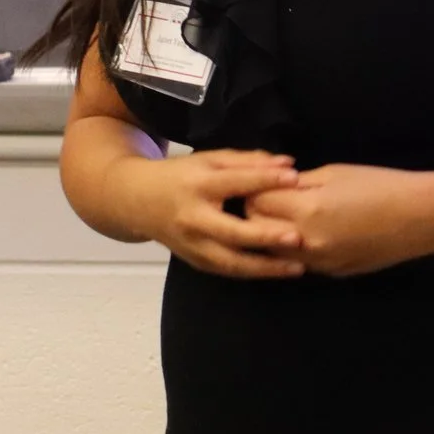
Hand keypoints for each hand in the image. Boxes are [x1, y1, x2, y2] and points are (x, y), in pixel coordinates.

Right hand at [114, 149, 305, 278]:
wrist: (136, 201)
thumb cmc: (179, 176)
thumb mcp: (208, 160)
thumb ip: (247, 161)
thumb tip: (287, 164)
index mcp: (197, 185)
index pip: (235, 183)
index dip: (265, 180)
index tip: (295, 178)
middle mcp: (193, 218)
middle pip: (232, 232)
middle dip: (265, 236)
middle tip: (297, 237)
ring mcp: (192, 244)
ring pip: (231, 262)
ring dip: (265, 268)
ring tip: (296, 268)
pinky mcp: (194, 261)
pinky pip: (226, 271)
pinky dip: (251, 273)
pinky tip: (275, 272)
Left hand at [246, 164, 428, 277]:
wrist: (419, 218)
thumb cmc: (378, 185)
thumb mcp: (333, 173)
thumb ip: (298, 183)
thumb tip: (273, 187)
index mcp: (306, 210)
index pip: (256, 203)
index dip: (255, 191)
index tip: (261, 183)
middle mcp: (307, 242)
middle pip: (257, 231)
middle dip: (257, 214)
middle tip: (270, 199)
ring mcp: (319, 262)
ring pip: (275, 252)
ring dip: (273, 234)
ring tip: (287, 216)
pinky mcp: (331, 273)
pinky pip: (300, 261)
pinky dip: (296, 248)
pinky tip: (311, 233)